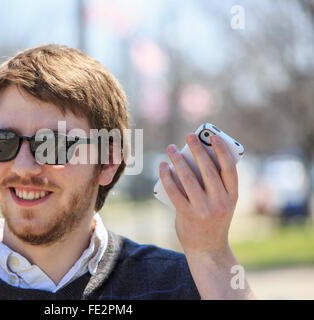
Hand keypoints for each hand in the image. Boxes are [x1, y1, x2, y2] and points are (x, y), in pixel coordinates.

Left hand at [159, 133, 237, 256]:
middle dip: (197, 150)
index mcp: (233, 197)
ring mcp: (203, 209)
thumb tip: (193, 159)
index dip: (222, 151)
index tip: (214, 137)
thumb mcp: (223, 203)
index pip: (229, 169)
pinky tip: (163, 166)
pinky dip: (167, 176)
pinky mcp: (187, 215)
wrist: (207, 249)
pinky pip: (174, 191)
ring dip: (178, 160)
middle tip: (189, 136)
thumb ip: (213, 184)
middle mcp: (220, 202)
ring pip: (188, 178)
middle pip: (208, 170)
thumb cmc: (214, 220)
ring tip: (171, 148)